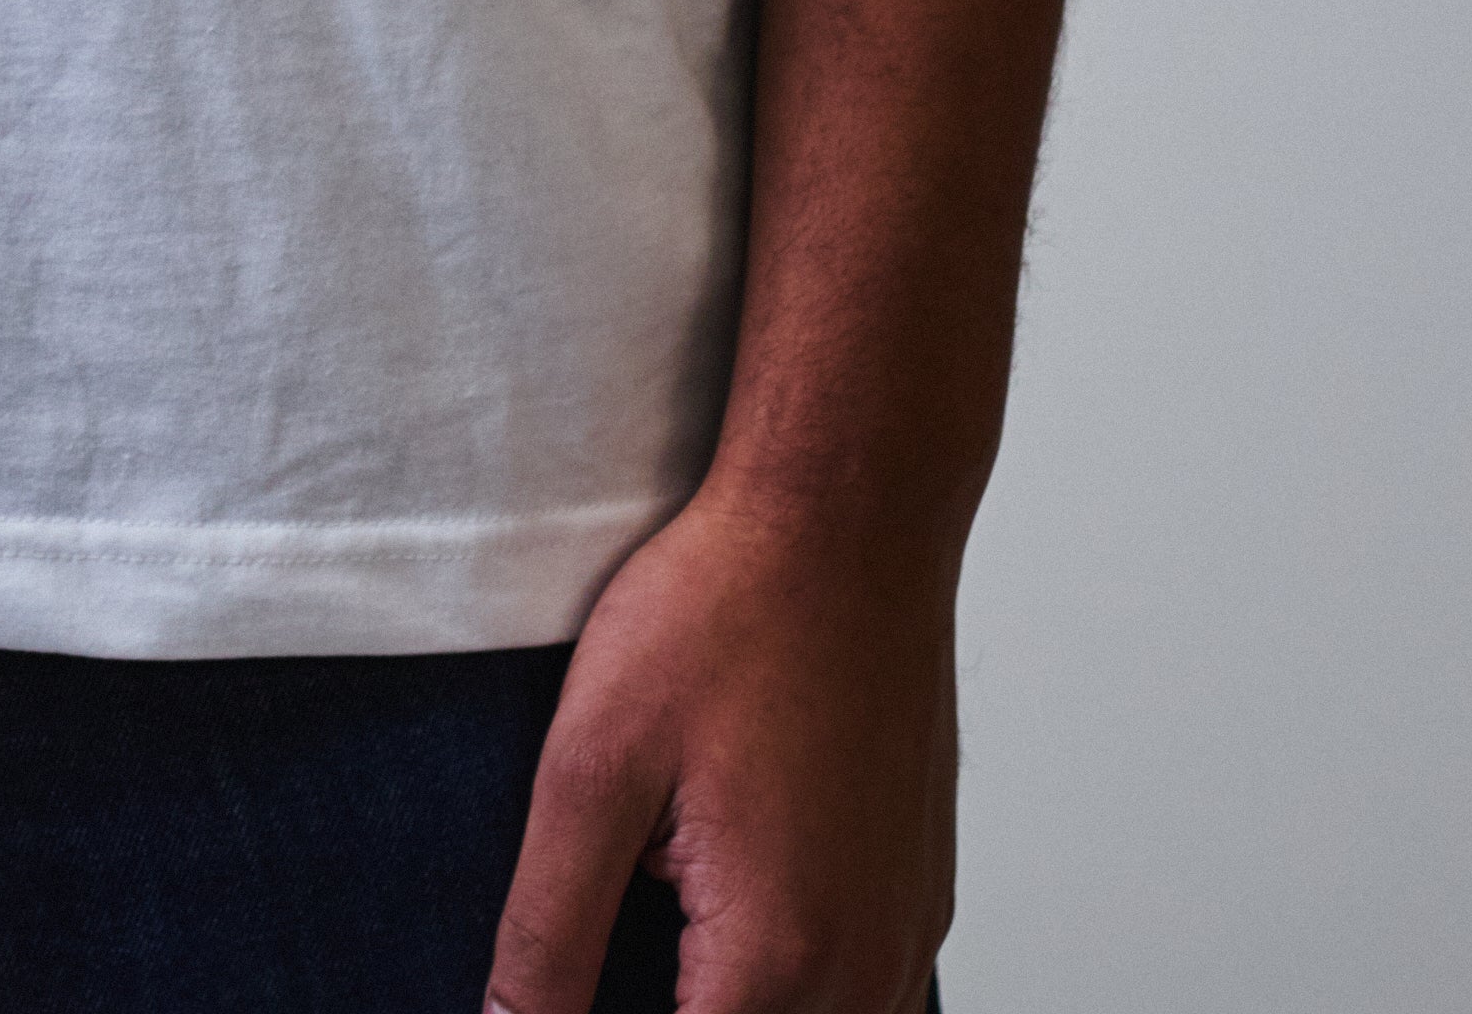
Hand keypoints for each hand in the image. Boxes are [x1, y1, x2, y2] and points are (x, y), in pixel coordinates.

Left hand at [485, 488, 954, 1013]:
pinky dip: (800, 982)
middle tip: (629, 911)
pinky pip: (866, 994)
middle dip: (680, 1006)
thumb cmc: (728, 610)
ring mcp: (907, 933)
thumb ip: (547, 932)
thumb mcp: (591, 766)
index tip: (576, 972)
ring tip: (672, 919)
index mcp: (773, 960)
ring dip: (737, 998)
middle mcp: (863, 970)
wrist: (852, 508)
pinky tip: (738, 906)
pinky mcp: (924, 892)